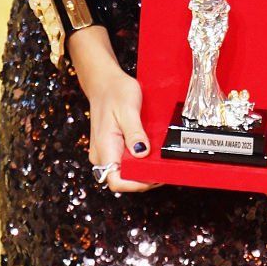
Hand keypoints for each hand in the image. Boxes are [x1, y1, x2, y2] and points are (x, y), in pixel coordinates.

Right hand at [71, 27, 158, 193]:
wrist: (104, 81)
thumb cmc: (114, 92)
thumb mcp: (128, 109)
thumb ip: (134, 133)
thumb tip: (142, 153)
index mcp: (104, 148)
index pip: (117, 181)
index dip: (137, 184)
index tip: (156, 176)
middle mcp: (102, 154)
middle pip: (123, 180)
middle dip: (144, 178)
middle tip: (164, 168)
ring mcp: (106, 152)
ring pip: (125, 172)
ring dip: (142, 171)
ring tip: (160, 162)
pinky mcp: (111, 148)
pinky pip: (125, 162)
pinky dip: (139, 162)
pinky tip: (151, 155)